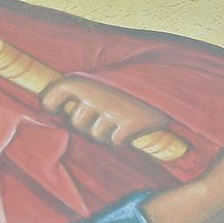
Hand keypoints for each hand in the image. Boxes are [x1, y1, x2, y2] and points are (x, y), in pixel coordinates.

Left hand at [43, 76, 172, 147]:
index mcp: (86, 80)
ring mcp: (113, 110)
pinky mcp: (130, 124)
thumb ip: (81, 93)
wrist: (172, 85)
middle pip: (77, 123)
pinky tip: (133, 127)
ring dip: (107, 132)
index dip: (51, 104)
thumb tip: (52, 110)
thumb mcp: (104, 81)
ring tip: (122, 118)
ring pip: (96, 135)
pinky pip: (115, 142)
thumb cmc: (131, 88)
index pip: (55, 93)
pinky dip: (123, 139)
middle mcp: (97, 94)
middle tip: (107, 113)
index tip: (55, 108)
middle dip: (88, 124)